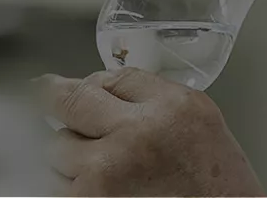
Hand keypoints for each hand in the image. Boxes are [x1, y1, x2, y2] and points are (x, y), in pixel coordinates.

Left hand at [34, 68, 262, 196]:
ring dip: (71, 157)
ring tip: (107, 170)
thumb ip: (147, 93)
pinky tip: (97, 187)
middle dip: (65, 112)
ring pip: (57, 150)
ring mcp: (107, 174)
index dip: (74, 85)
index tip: (50, 85)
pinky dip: (71, 185)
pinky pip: (58, 186)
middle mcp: (134, 136)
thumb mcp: (197, 118)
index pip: (103, 80)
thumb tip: (96, 86)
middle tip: (64, 115)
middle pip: (69, 106)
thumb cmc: (217, 184)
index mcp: (168, 109)